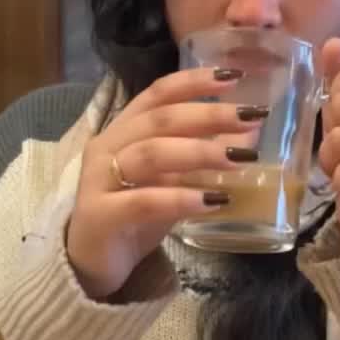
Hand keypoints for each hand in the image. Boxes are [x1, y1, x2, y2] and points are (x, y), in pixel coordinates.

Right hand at [67, 69, 264, 299]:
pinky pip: (143, 201)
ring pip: (151, 154)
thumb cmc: (134, 215)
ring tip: (240, 159)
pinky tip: (213, 201)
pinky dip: (181, 198)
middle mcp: (108, 146)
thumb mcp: (173, 180)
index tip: (234, 77)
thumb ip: (202, 156)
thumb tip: (248, 132)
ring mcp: (99, 180)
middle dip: (208, 114)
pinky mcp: (100, 215)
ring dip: (200, 153)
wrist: (89, 263)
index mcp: (124, 129)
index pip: (158, 93)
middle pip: (160, 119)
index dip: (194, 81)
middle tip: (250, 117)